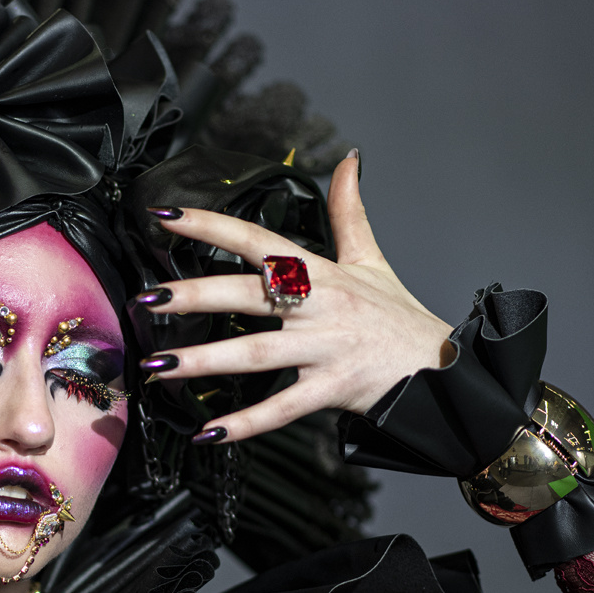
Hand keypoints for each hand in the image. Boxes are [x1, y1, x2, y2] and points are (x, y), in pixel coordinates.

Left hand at [140, 152, 452, 443]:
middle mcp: (321, 306)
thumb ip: (350, 211)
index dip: (212, 225)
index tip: (165, 215)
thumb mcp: (373, 260)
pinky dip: (245, 424)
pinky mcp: (333, 389)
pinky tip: (209, 432)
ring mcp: (326, 349)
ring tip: (157, 368)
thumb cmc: (399, 318)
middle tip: (148, 299)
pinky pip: (282, 408)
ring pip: (256, 354)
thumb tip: (349, 160)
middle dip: (194, 294)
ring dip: (203, 361)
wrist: (446, 373)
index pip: (259, 240)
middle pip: (249, 294)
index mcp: (323, 273)